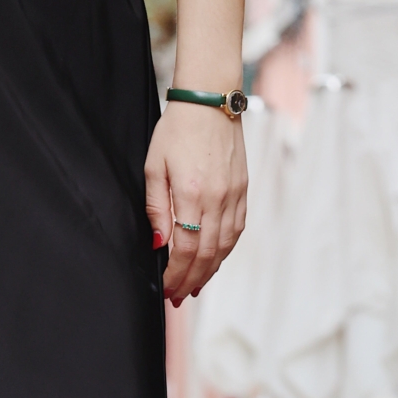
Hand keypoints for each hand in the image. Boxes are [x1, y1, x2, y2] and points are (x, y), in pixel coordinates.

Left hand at [144, 101, 247, 305]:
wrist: (210, 100)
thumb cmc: (176, 130)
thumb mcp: (154, 167)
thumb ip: (156, 208)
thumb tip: (159, 243)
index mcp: (191, 193)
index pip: (185, 248)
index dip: (176, 274)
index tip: (166, 286)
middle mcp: (217, 197)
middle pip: (206, 254)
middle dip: (191, 280)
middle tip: (178, 296)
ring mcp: (234, 194)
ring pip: (224, 246)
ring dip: (209, 271)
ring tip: (194, 287)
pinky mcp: (243, 189)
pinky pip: (236, 230)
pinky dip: (224, 251)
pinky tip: (213, 262)